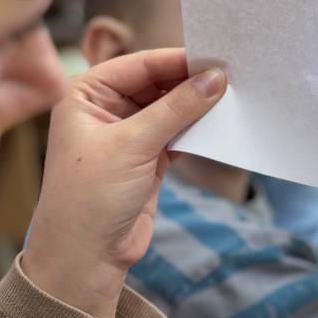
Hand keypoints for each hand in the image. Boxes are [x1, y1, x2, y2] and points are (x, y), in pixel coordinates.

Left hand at [24, 49, 225, 317]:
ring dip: (197, 106)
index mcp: (86, 94)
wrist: (84, 259)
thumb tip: (215, 78)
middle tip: (232, 77)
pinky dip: (198, 130)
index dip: (178, 60)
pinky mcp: (147, 159)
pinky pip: (178, 133)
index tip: (216, 58)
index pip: (140, 65)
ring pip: (171, 108)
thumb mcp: (133, 144)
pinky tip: (221, 125)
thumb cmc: (88, 197)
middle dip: (191, 82)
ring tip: (233, 98)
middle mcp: (105, 109)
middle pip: (157, 84)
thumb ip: (177, 108)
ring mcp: (128, 135)